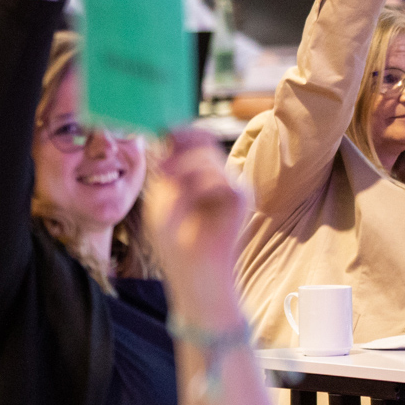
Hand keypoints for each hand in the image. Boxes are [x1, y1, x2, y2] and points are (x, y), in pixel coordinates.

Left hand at [144, 129, 247, 288]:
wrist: (193, 271)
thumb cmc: (174, 239)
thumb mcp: (162, 197)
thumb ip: (167, 168)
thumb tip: (170, 135)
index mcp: (197, 175)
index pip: (195, 140)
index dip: (180, 133)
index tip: (163, 133)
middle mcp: (217, 176)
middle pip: (202, 143)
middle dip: (178, 153)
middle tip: (162, 172)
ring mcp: (231, 186)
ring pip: (210, 158)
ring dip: (186, 170)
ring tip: (174, 193)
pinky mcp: (242, 198)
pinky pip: (223, 178)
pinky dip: (203, 185)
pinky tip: (192, 200)